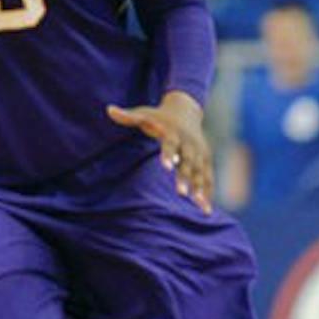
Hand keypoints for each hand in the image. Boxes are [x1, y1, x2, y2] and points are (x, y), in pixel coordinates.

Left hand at [108, 91, 212, 212]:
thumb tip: (109, 110)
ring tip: (200, 206)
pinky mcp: (206, 159)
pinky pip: (208, 176)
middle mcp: (189, 143)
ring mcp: (200, 152)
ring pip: (201, 171)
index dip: (168, 154)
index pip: (171, 143)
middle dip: (186, 177)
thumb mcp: (144, 114)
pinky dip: (208, 191)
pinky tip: (206, 208)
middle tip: (181, 194)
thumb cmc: (159, 117)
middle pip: (188, 161)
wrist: (186, 110)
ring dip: (201, 187)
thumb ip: (128, 116)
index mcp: (174, 132)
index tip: (166, 168)